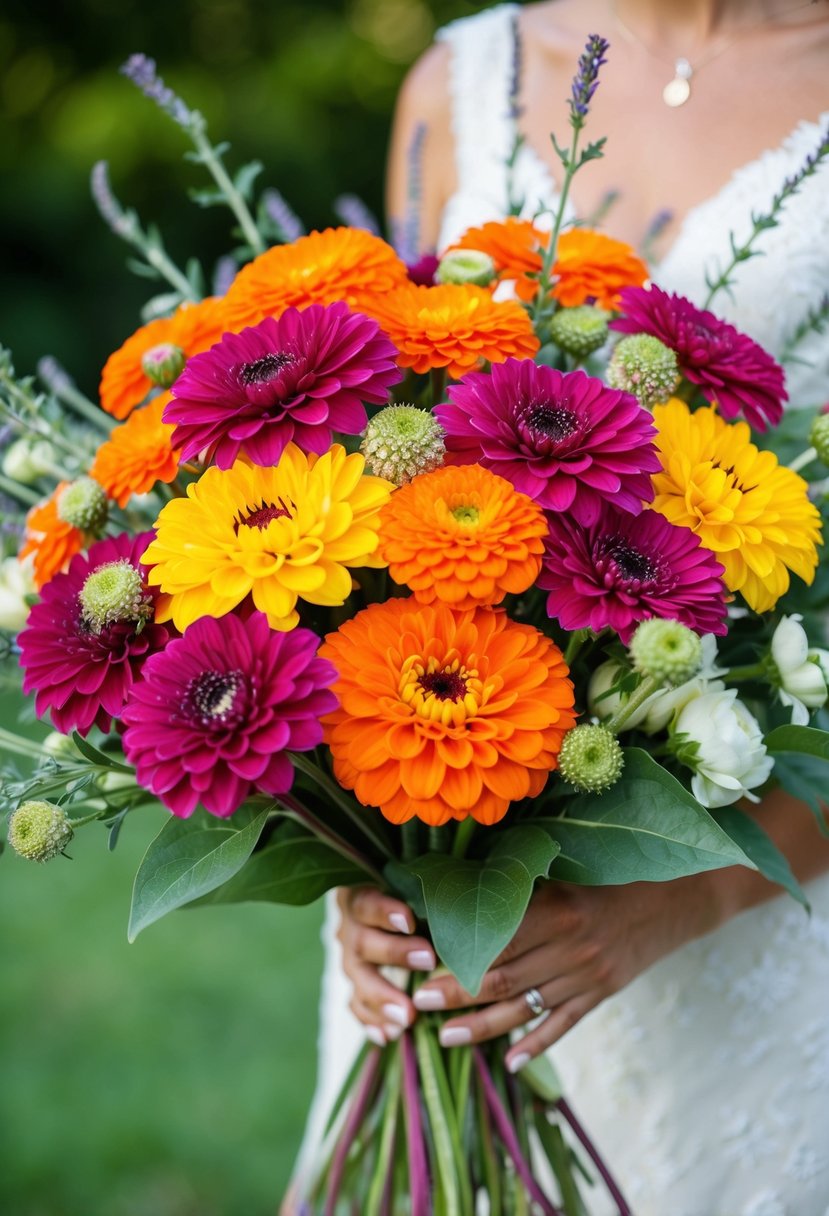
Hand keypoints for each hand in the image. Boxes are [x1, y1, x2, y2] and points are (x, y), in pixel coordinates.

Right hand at [336, 886, 436, 1043]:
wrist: (395, 916)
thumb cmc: (415, 897)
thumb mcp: (416, 891)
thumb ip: (428, 895)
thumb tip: (462, 900)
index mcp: (362, 897)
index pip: (368, 902)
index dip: (385, 911)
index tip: (409, 921)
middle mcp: (352, 927)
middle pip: (363, 942)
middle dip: (395, 954)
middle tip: (427, 962)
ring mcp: (351, 958)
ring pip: (359, 979)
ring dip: (383, 998)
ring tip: (408, 1016)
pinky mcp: (357, 984)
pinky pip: (357, 1005)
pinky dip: (372, 1021)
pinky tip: (388, 1036)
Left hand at [412, 875, 722, 1072]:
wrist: (675, 894)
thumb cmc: (610, 871)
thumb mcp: (564, 867)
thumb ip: (520, 882)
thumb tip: (464, 888)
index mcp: (556, 907)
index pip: (495, 940)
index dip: (455, 954)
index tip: (421, 961)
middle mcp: (570, 945)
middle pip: (502, 978)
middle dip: (455, 993)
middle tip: (418, 1002)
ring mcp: (588, 974)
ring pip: (526, 1007)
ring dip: (482, 1025)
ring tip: (445, 1035)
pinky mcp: (603, 992)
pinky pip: (563, 1024)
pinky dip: (536, 1044)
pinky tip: (510, 1061)